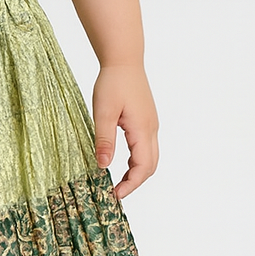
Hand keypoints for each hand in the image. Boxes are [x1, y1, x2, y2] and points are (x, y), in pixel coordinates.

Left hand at [92, 63, 158, 199]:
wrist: (124, 60)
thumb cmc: (112, 82)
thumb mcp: (103, 111)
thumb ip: (104, 139)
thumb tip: (103, 166)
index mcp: (142, 129)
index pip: (143, 166)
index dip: (131, 184)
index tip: (116, 195)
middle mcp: (152, 129)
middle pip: (151, 165)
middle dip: (135, 182)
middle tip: (116, 192)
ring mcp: (151, 124)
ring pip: (151, 157)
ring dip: (138, 172)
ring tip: (118, 182)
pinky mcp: (147, 120)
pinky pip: (147, 147)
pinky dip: (138, 161)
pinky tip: (123, 163)